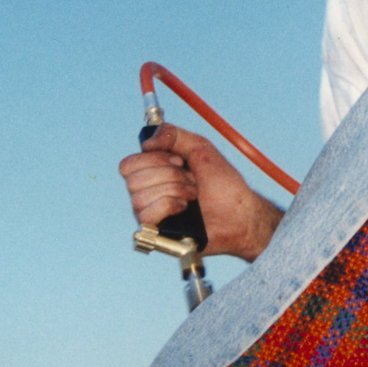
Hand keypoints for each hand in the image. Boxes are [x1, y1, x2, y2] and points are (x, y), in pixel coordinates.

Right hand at [117, 123, 282, 261]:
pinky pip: (145, 215)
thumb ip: (173, 134)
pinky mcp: (157, 232)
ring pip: (138, 197)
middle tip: (191, 179)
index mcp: (153, 172)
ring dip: (173, 190)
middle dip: (169, 175)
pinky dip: (168, 206)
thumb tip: (146, 143)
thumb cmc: (223, 183)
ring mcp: (151, 213)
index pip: (128, 164)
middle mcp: (148, 192)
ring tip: (193, 195)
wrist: (239, 213)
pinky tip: (185, 208)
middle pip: (132, 179)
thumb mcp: (200, 147)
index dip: (153, 159)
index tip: (179, 160)